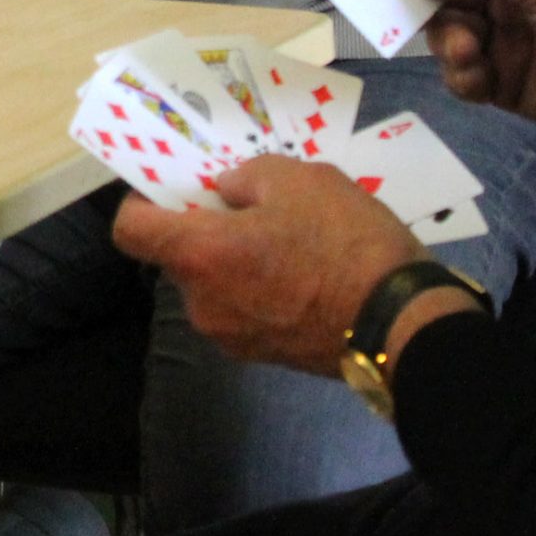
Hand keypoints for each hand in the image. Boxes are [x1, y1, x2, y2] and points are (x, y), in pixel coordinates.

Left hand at [112, 158, 426, 376]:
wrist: (405, 324)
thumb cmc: (346, 242)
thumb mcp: (299, 179)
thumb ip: (246, 177)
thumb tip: (224, 191)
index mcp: (200, 256)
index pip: (130, 231)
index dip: (141, 203)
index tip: (171, 186)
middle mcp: (203, 304)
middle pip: (178, 257)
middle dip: (203, 228)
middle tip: (247, 205)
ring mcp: (232, 338)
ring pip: (215, 284)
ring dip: (235, 259)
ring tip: (288, 238)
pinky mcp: (266, 357)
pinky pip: (245, 310)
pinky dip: (259, 288)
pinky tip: (304, 271)